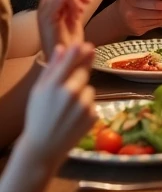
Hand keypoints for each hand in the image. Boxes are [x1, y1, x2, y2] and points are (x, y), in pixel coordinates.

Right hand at [21, 42, 95, 169]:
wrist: (43, 147)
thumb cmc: (38, 116)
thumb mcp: (38, 91)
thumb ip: (51, 69)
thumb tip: (61, 48)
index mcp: (54, 86)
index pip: (69, 63)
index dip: (78, 52)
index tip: (86, 44)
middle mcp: (70, 94)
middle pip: (83, 74)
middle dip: (78, 77)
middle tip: (67, 90)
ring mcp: (83, 106)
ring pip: (89, 89)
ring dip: (82, 94)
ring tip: (67, 109)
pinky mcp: (92, 116)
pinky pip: (93, 103)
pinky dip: (86, 108)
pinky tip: (73, 118)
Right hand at [37, 0, 90, 54]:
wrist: (67, 60)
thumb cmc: (70, 42)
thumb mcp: (74, 18)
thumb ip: (74, 4)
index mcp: (49, 5)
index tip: (85, 4)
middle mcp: (44, 6)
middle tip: (86, 5)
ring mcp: (44, 10)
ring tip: (78, 14)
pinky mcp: (47, 16)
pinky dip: (73, 3)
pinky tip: (75, 16)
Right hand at [113, 0, 161, 36]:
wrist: (115, 19)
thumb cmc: (128, 1)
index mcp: (130, 0)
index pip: (148, 3)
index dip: (161, 4)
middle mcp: (131, 13)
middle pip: (157, 13)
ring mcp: (136, 25)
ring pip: (159, 20)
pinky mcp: (140, 32)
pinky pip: (157, 25)